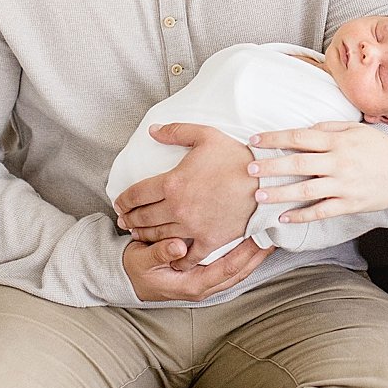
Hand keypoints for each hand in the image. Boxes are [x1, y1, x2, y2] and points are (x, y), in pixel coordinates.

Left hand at [113, 123, 257, 269]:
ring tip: (140, 235)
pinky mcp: (210, 240)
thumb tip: (153, 130)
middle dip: (130, 220)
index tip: (120, 203)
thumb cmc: (238, 157)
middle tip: (124, 221)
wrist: (267, 181)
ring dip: (146, 237)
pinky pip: (188, 255)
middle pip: (143, 218)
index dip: (123, 200)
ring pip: (160, 236)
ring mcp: (193, 227)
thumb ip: (176, 132)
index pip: (136, 194)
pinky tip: (172, 254)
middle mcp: (177, 208)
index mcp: (172, 183)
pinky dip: (177, 257)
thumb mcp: (206, 136)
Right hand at [122, 237, 271, 301]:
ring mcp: (206, 282)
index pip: (227, 269)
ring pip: (239, 271)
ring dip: (255, 255)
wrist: (127, 280)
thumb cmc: (136, 269)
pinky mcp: (206, 274)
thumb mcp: (142, 261)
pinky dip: (245, 255)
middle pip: (241, 271)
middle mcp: (203, 287)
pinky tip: (253, 241)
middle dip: (258, 254)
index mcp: (192, 285)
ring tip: (270, 235)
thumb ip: (160, 254)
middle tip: (274, 232)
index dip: (246, 253)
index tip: (259, 236)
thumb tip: (179, 247)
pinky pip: (231, 267)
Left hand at [246, 121, 387, 222]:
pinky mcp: (350, 204)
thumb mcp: (356, 129)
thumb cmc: (381, 148)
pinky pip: (321, 211)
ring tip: (259, 196)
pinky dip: (301, 216)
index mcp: (338, 141)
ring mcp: (344, 185)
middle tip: (249, 169)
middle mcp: (338, 162)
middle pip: (298, 163)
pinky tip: (284, 217)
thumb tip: (304, 128)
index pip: (299, 137)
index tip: (253, 140)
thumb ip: (329, 127)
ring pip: (306, 190)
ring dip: (280, 193)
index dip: (274, 138)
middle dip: (271, 166)